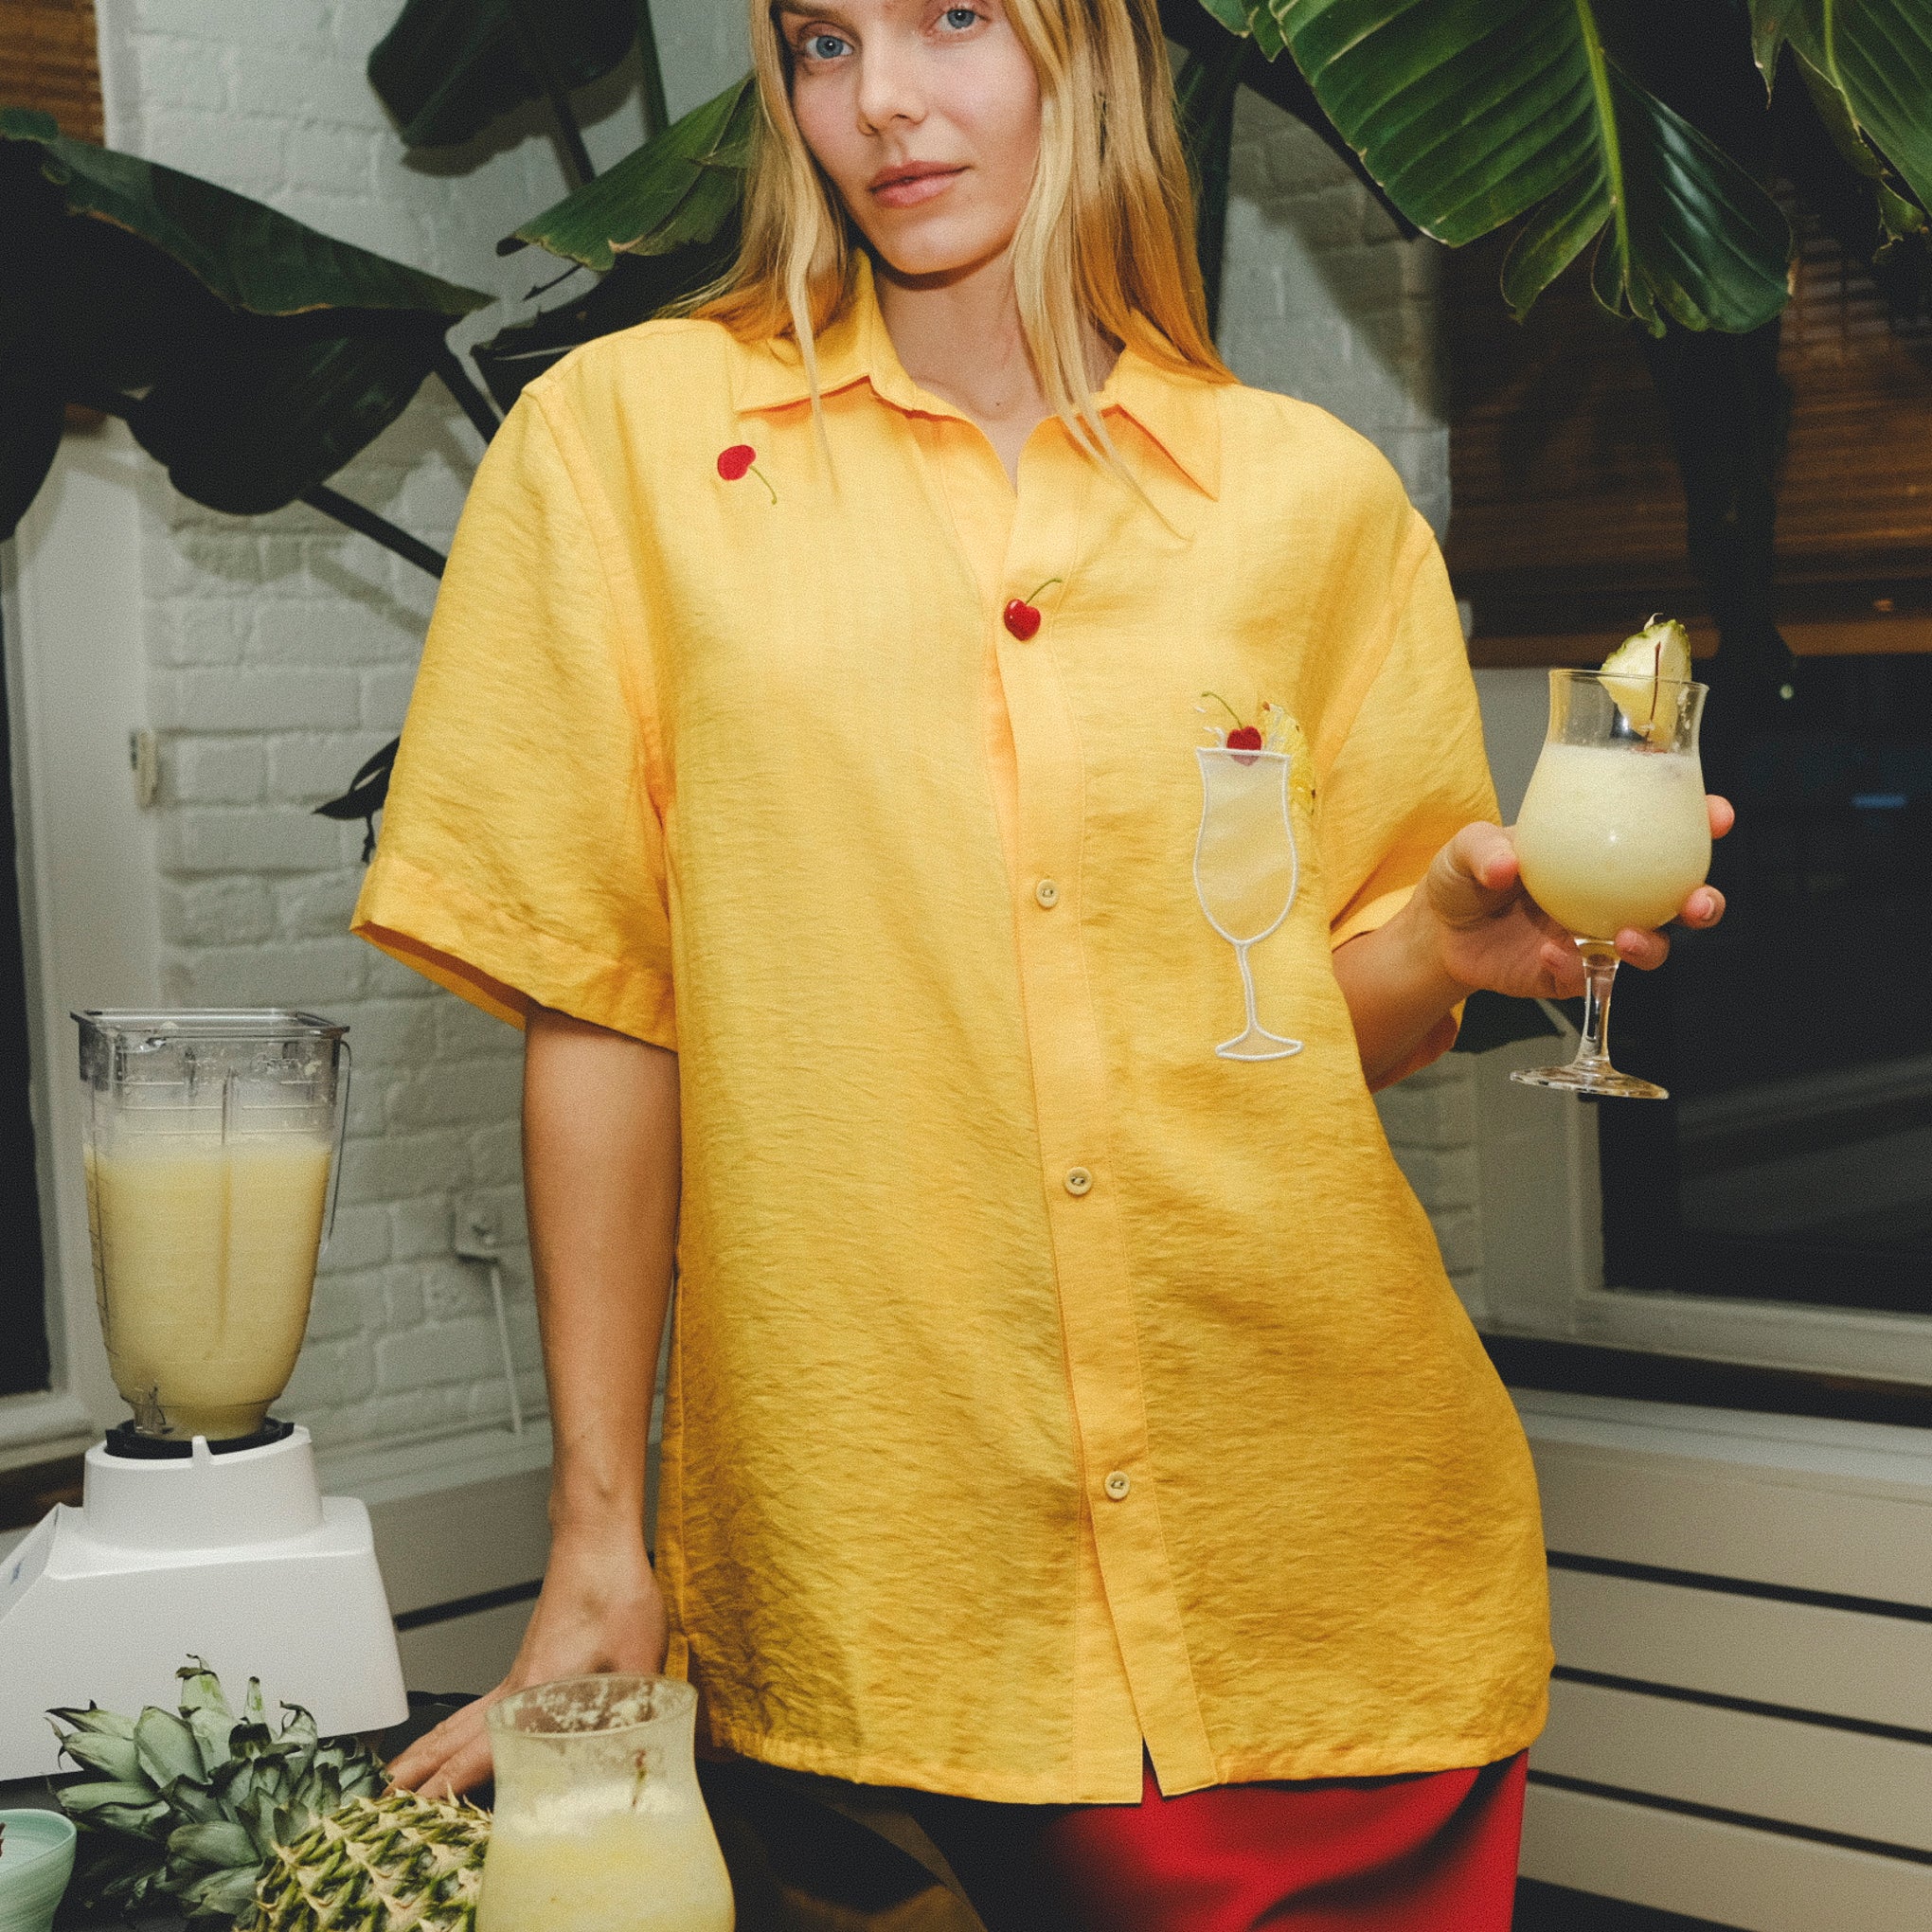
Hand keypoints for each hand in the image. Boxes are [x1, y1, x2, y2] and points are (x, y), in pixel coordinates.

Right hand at [384, 1529, 667, 1796]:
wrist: (599, 1542)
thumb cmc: (614, 1594)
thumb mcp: (637, 1665)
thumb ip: (638, 1719)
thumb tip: (644, 1766)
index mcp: (533, 1696)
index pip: (476, 1753)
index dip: (443, 1790)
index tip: (411, 1818)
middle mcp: (516, 1688)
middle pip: (449, 1739)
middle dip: (413, 1776)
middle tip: (378, 1807)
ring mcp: (518, 1672)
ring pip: (458, 1720)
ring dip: (427, 1751)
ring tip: (398, 1777)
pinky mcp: (530, 1659)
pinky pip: (478, 1705)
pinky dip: (453, 1727)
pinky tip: (460, 1733)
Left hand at [1419, 795, 1733, 998]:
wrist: (1441, 935)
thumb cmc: (1464, 877)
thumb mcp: (1466, 848)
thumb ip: (1483, 849)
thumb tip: (1506, 865)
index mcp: (1598, 850)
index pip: (1663, 833)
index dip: (1700, 822)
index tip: (1718, 815)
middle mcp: (1611, 895)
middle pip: (1678, 898)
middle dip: (1704, 901)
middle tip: (1699, 902)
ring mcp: (1596, 936)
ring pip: (1650, 945)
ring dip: (1652, 944)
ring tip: (1628, 938)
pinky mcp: (1573, 974)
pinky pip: (1590, 977)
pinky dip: (1576, 969)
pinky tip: (1552, 956)